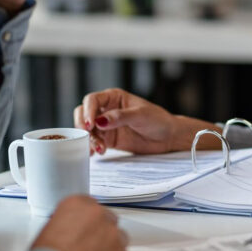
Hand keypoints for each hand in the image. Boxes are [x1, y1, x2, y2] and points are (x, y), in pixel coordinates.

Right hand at [31, 195, 128, 250]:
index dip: (86, 219)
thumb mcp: (49, 230)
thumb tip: (71, 230)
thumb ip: (66, 223)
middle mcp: (99, 214)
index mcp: (78, 204)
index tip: (84, 228)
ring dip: (111, 245)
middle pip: (107, 219)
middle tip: (89, 246)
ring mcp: (113, 234)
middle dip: (101, 231)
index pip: (89, 204)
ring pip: (119, 237)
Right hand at [76, 88, 204, 154]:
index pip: (92, 100)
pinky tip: (94, 153)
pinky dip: (91, 147)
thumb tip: (100, 121)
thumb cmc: (158, 120)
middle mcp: (107, 109)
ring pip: (88, 130)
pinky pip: (94, 141)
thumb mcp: (140, 115)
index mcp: (114, 97)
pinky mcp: (109, 139)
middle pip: (84, 113)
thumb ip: (120, 117)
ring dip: (89, 139)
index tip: (91, 124)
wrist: (168, 138)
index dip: (88, 111)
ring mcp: (107, 125)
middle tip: (89, 136)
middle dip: (83, 125)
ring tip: (100, 149)